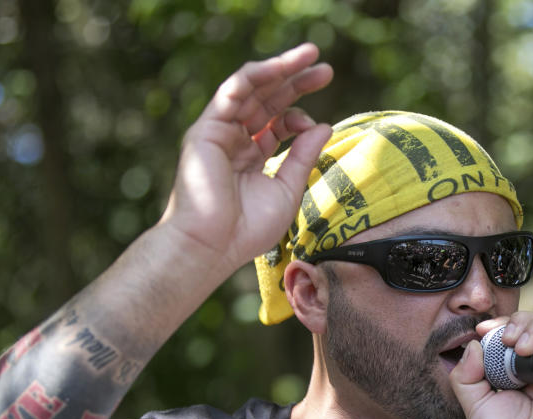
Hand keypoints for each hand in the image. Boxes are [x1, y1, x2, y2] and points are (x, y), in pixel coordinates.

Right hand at [159, 43, 333, 273]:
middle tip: (325, 70)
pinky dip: (255, 77)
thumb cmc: (247, 229)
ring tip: (309, 56)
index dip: (301, 116)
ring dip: (280, 69)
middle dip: (297, 82)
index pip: (277, 122)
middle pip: (267, 101)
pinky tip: (279, 67)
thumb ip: (303, 157)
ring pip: (251, 89)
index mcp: (252, 155)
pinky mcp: (207, 129)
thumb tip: (324, 126)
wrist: (213, 247)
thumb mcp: (287, 190)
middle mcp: (235, 140)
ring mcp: (219, 132)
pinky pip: (232, 92)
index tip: (319, 126)